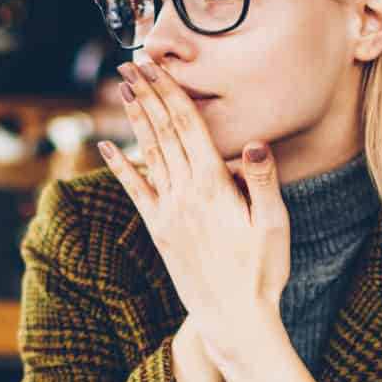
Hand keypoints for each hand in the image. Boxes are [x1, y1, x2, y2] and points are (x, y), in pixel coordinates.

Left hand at [98, 57, 290, 369]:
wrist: (233, 317)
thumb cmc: (262, 271)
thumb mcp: (274, 225)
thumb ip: (263, 182)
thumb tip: (253, 143)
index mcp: (213, 187)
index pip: (187, 127)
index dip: (169, 92)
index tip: (155, 65)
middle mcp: (184, 195)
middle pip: (162, 133)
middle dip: (146, 95)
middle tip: (130, 64)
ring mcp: (167, 212)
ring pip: (148, 155)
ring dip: (135, 120)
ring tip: (123, 90)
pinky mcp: (158, 230)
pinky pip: (135, 191)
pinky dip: (120, 166)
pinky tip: (107, 146)